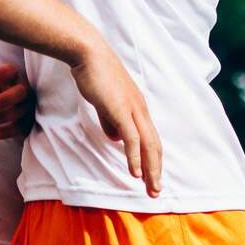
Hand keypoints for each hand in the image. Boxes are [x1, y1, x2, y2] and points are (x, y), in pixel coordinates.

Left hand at [0, 62, 35, 139]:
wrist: (7, 103)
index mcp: (13, 75)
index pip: (10, 71)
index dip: (1, 75)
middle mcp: (24, 89)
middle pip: (19, 93)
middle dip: (4, 99)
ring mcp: (28, 106)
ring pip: (19, 112)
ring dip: (2, 117)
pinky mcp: (28, 123)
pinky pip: (21, 128)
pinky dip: (8, 132)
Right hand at [70, 43, 162, 197]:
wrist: (89, 54)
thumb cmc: (94, 74)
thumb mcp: (104, 102)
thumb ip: (110, 120)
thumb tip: (115, 139)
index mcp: (137, 107)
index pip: (150, 138)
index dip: (151, 159)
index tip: (150, 177)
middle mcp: (140, 110)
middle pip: (154, 145)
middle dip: (156, 170)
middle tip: (156, 191)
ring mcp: (133, 110)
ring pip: (148, 145)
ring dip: (150, 169)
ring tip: (151, 188)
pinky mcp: (122, 110)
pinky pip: (132, 139)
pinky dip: (135, 157)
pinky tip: (135, 173)